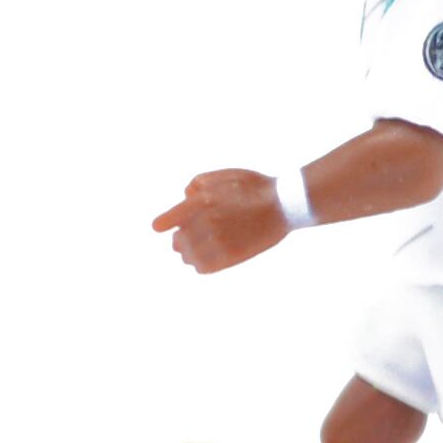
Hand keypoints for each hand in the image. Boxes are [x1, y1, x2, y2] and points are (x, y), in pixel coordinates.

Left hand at [151, 169, 288, 273]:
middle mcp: (206, 223)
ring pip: (189, 256)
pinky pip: (203, 268)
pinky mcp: (230, 257)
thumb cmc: (254, 187)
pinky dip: (200, 265)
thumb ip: (197, 184)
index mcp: (202, 201)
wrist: (284, 204)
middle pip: (178, 241)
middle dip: (180, 238)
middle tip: (183, 238)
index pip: (169, 220)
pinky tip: (204, 259)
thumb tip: (184, 198)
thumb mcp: (222, 175)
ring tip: (194, 251)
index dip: (163, 223)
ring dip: (189, 253)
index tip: (159, 227)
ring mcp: (218, 242)